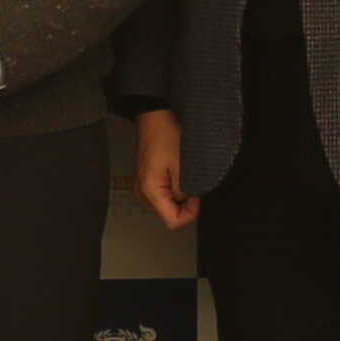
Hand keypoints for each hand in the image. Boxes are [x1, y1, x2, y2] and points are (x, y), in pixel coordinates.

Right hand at [133, 106, 197, 232]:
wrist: (155, 119)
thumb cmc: (166, 136)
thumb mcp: (183, 166)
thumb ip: (185, 191)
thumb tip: (187, 203)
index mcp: (150, 191)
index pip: (173, 222)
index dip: (190, 213)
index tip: (197, 197)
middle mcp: (142, 193)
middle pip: (169, 214)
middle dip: (184, 203)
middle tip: (190, 182)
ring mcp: (143, 187)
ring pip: (167, 205)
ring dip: (179, 195)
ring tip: (181, 174)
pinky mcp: (146, 181)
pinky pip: (163, 194)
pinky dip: (173, 188)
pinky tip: (175, 173)